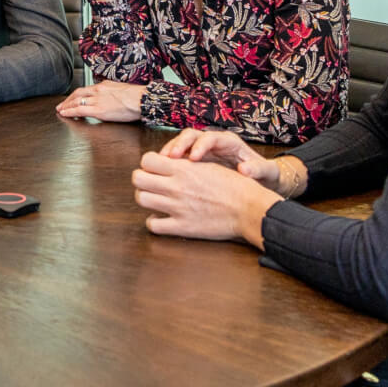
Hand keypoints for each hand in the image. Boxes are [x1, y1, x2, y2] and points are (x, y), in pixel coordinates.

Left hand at [56, 80, 143, 121]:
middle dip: (68, 100)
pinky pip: (80, 110)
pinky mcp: (99, 110)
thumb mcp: (122, 89)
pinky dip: (70, 112)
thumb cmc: (137, 96)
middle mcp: (98, 91)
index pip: (86, 89)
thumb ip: (112, 93)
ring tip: (61, 110)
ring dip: (66, 106)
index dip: (77, 94)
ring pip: (76, 102)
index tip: (72, 98)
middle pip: (78, 94)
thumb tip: (111, 98)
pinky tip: (65, 114)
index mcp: (104, 85)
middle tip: (61, 105)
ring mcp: (98, 100)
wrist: (142, 99)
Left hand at [131, 151, 280, 246]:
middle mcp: (176, 186)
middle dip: (142, 180)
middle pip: (137, 178)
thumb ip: (187, 164)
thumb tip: (171, 162)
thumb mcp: (209, 166)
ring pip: (141, 199)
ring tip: (155, 200)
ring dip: (146, 198)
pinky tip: (162, 219)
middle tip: (151, 184)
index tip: (156, 170)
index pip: (147, 159)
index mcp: (184, 168)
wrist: (249, 209)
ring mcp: (177, 207)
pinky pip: (153, 225)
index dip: (148, 164)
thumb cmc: (234, 186)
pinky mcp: (182, 227)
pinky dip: (154, 222)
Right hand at [158, 128, 286, 191]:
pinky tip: (162, 171)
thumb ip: (258, 169)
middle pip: (192, 136)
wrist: (261, 181)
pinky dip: (170, 162)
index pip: (211, 137)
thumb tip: (245, 169)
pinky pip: (179, 158)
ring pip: (182, 144)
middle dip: (179, 144)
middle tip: (170, 157)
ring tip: (160, 162)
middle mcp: (213, 143)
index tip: (193, 158)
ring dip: (170, 151)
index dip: (200, 145)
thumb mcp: (266, 172)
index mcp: (229, 142)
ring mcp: (203, 151)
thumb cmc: (264, 175)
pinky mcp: (195, 161)